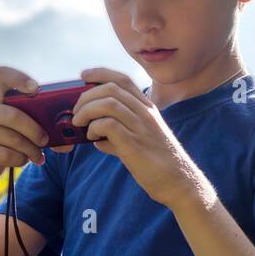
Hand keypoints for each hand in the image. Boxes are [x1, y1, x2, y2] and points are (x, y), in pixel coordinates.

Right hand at [0, 66, 50, 177]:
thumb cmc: (12, 138)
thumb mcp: (26, 128)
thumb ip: (46, 127)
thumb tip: (68, 140)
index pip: (1, 74)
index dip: (18, 78)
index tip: (36, 89)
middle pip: (13, 115)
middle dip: (34, 129)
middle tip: (45, 139)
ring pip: (12, 138)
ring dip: (31, 149)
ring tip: (38, 155)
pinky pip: (4, 154)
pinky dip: (19, 159)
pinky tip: (23, 160)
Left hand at [70, 67, 204, 206]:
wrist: (178, 182)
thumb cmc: (157, 164)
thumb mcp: (139, 142)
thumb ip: (117, 136)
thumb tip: (96, 139)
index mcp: (147, 108)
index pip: (123, 79)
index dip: (100, 74)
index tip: (84, 75)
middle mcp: (145, 113)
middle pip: (111, 88)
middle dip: (87, 95)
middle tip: (76, 110)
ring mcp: (141, 126)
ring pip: (108, 103)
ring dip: (86, 110)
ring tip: (79, 123)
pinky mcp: (134, 143)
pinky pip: (108, 124)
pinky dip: (94, 128)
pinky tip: (93, 138)